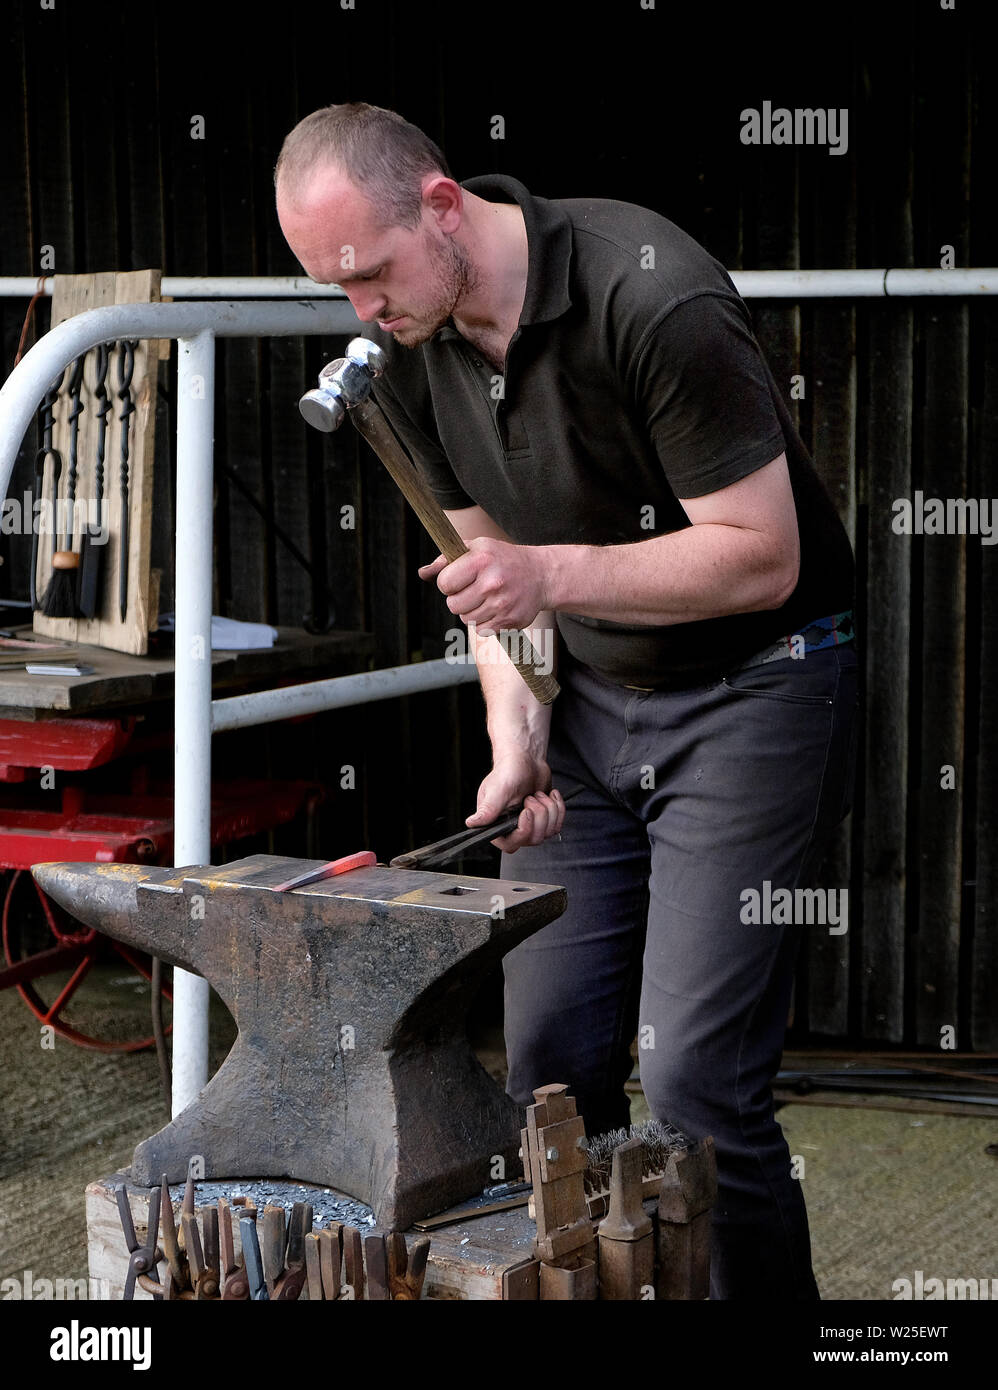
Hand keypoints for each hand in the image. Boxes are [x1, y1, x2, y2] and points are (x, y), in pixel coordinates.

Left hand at [418, 537, 550, 635]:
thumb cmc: (501, 559)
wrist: (541, 575)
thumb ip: (446, 560)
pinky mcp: (510, 620)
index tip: (460, 578)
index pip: (444, 584)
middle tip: (473, 589)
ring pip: (467, 619)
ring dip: (472, 611)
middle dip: (459, 599)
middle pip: (453, 605)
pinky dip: (485, 621)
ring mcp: (502, 603)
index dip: (448, 582)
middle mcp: (492, 582)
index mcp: (481, 560)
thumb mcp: (476, 549)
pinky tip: (496, 607)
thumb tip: (422, 573)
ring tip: (486, 597)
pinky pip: (482, 629)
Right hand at [467, 755, 565, 853]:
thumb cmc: (508, 771)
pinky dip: (558, 808)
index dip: (523, 830)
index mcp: (495, 824)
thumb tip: (472, 823)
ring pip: (547, 833)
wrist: (525, 759)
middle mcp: (511, 828)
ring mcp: (528, 826)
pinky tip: (549, 795)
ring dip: (548, 810)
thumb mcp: (497, 789)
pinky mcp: (542, 821)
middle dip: (538, 815)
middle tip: (530, 797)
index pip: (510, 844)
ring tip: (537, 794)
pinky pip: (556, 825)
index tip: (526, 811)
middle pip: (533, 839)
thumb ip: (487, 810)